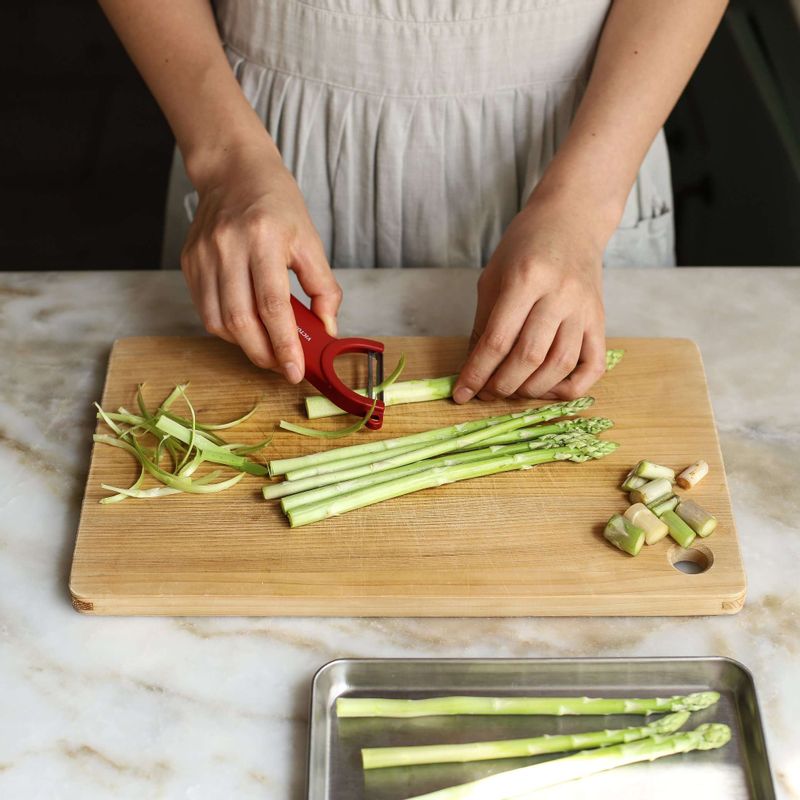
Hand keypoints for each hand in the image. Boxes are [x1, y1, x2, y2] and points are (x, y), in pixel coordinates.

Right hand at [180, 140, 341, 382]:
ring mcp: (203, 256)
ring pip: (218, 322)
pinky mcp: (189, 262)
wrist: (234, 172)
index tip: (294, 371)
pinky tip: (247, 327)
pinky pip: (206, 310)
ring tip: (267, 349)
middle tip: (282, 366)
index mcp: (263, 238)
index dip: (284, 345)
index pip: (272, 306)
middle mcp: (227, 247)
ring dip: (245, 345)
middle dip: (264, 354)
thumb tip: (327, 331)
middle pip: (241, 320)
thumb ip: (324, 288)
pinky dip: (228, 329)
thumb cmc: (278, 205)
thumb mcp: (310, 241)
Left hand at [453, 196, 606, 401]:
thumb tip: (473, 371)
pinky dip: (570, 387)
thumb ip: (483, 325)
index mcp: (526, 278)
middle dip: (502, 384)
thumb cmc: (525, 246)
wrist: (572, 220)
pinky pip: (592, 366)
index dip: (476, 373)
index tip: (461, 394)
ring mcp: (584, 309)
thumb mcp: (493, 277)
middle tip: (486, 392)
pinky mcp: (600, 320)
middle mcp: (560, 294)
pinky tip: (547, 388)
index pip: (497, 340)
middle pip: (529, 356)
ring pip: (560, 365)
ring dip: (532, 389)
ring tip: (512, 390)